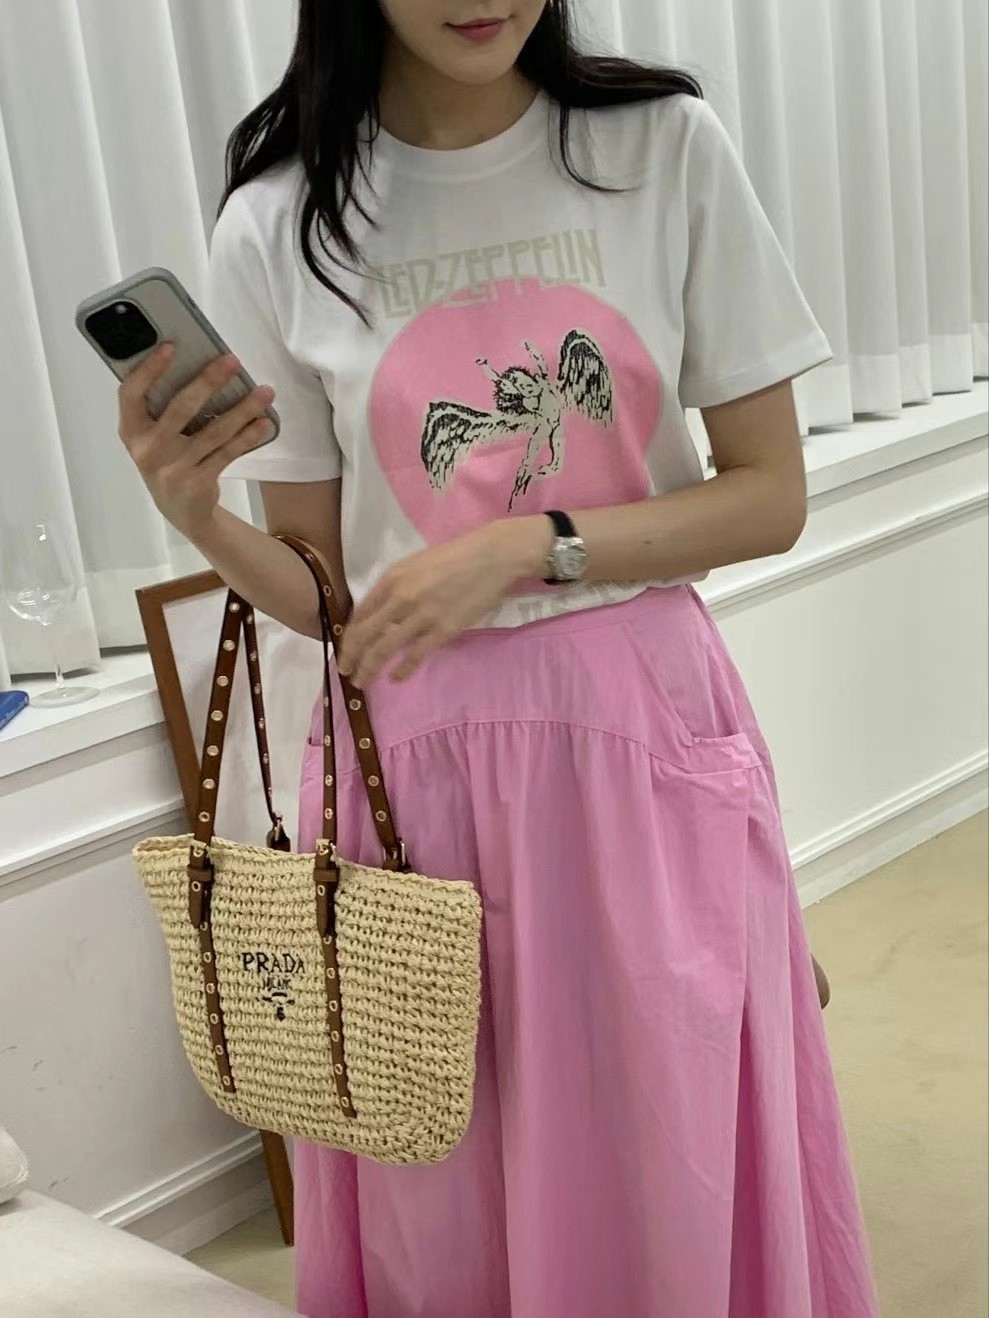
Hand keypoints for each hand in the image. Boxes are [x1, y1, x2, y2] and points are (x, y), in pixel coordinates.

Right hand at [117, 344, 274, 541]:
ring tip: (265, 392)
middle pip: (181, 407)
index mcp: (131, 431)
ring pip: (214, 431)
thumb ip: (164, 409)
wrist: (182, 512)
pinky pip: (228, 453)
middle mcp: (148, 450)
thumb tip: (200, 366)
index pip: (131, 394)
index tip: (171, 345)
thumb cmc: (169, 460)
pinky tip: (264, 422)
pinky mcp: (197, 483)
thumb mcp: (155, 438)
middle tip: (233, 360)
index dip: (148, 369)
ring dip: (243, 408)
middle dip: (209, 380)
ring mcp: (173, 469)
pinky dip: (248, 436)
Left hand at [338, 520, 548, 686]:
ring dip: (369, 669)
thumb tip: (380, 613)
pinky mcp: (444, 629)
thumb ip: (395, 587)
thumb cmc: (455, 557)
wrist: (491, 557)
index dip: (348, 635)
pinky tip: (394, 679)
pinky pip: (415, 655)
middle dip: (350, 656)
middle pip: (365, 634)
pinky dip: (402, 671)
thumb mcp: (415, 565)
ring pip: (384, 649)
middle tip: (344, 671)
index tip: (345, 649)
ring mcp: (421, 615)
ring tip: (361, 681)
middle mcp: (401, 597)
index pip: (360, 613)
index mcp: (392, 578)